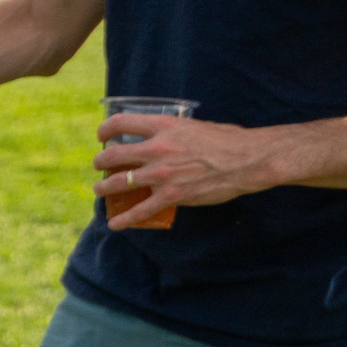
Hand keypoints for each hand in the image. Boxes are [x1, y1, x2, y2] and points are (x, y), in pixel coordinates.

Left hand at [92, 112, 271, 228]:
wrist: (247, 160)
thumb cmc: (226, 140)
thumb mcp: (193, 126)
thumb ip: (171, 132)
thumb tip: (160, 136)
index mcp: (163, 127)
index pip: (121, 122)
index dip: (105, 129)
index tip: (102, 135)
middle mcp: (156, 149)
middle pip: (112, 155)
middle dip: (100, 162)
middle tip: (99, 166)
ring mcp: (161, 174)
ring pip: (118, 183)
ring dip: (104, 188)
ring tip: (100, 190)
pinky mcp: (171, 196)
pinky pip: (140, 210)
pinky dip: (124, 219)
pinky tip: (115, 224)